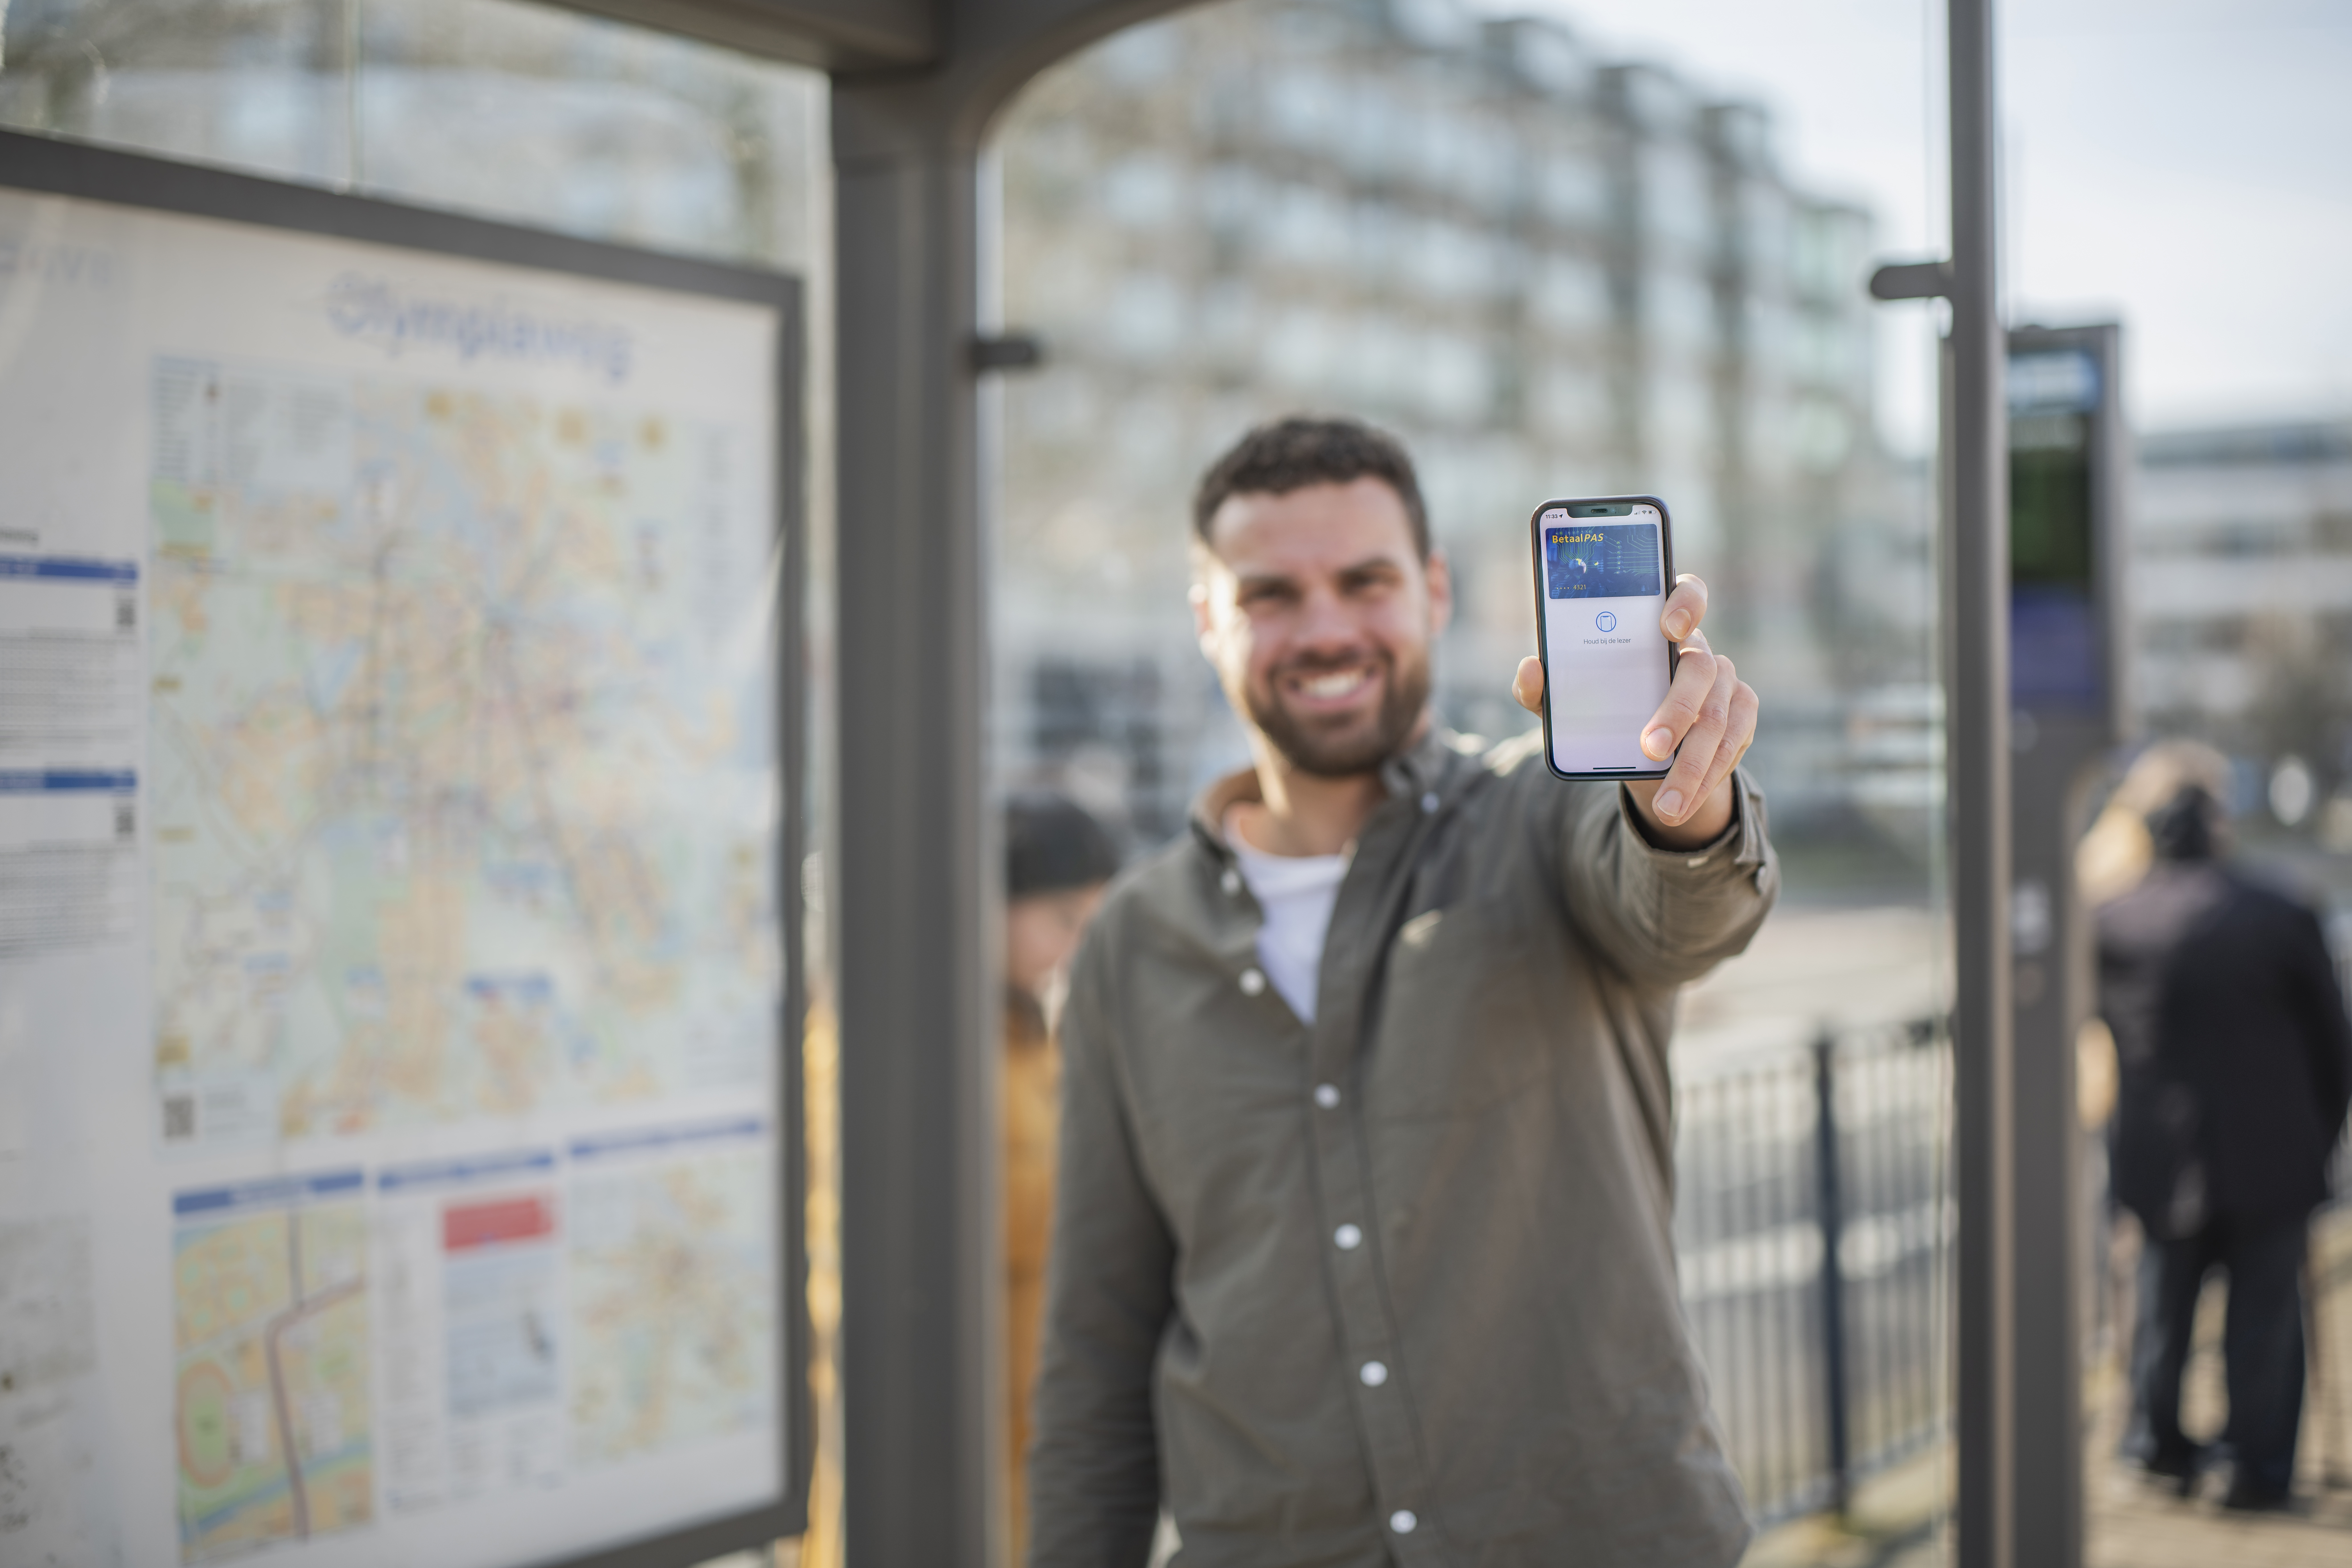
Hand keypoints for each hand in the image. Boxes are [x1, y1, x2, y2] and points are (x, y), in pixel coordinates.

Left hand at [1512, 574, 1757, 848]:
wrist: (1642, 749)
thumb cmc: (1604, 707)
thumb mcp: (1568, 702)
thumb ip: (1544, 687)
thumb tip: (1530, 668)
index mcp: (1660, 628)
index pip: (1687, 592)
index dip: (1685, 602)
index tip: (1668, 628)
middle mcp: (1699, 649)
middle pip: (1699, 669)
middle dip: (1677, 711)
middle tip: (1649, 748)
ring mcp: (1726, 681)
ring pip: (1719, 719)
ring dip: (1692, 766)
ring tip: (1667, 804)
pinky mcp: (1742, 714)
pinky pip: (1732, 745)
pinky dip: (1707, 778)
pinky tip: (1686, 800)